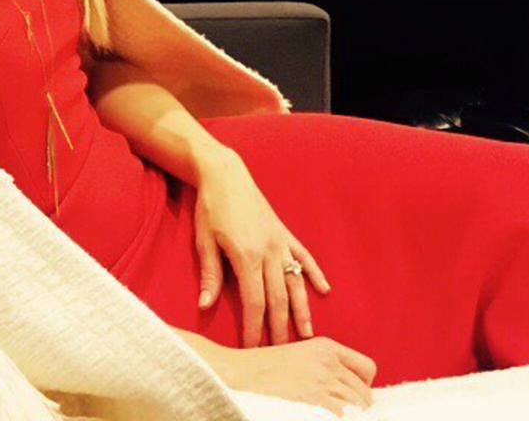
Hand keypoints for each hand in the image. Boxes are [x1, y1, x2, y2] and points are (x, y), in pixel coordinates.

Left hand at [193, 149, 329, 346]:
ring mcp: (279, 241)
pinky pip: (303, 256)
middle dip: (280, 328)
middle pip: (278, 298)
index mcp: (247, 256)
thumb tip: (204, 306)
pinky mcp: (284, 232)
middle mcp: (269, 251)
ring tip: (308, 334)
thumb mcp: (204, 240)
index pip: (255, 302)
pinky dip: (314, 273)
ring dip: (301, 309)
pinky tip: (324, 289)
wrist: (225, 174)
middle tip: (283, 354)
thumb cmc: (210, 207)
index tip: (254, 349)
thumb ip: (210, 274)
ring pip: (295, 282)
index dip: (255, 328)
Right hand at [219, 336, 376, 416]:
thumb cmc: (262, 370)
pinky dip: (338, 420)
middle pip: (365, 394)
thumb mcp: (297, 357)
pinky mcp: (318, 403)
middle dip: (355, 407)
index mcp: (326, 347)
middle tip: (335, 411)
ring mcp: (324, 383)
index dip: (361, 386)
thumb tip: (347, 392)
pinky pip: (346, 418)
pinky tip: (322, 417)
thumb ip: (323, 367)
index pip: (367, 368)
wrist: (238, 374)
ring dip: (349, 417)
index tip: (348, 395)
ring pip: (359, 409)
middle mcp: (329, 363)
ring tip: (327, 415)